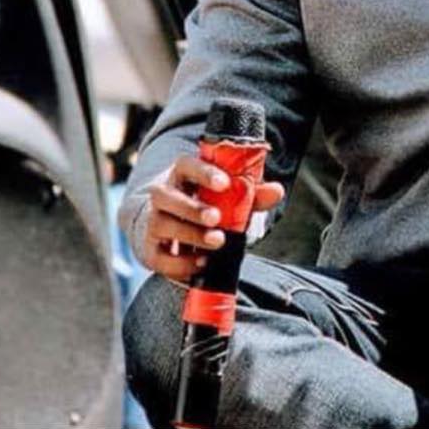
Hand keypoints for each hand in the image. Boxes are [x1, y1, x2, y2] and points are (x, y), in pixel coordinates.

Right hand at [138, 154, 283, 281]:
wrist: (169, 225)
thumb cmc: (205, 204)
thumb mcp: (228, 196)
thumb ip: (253, 194)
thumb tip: (277, 191)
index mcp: (182, 174)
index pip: (187, 166)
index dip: (204, 173)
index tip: (224, 183)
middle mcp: (162, 195)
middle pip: (166, 197)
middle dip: (192, 208)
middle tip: (216, 218)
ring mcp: (153, 223)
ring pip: (162, 225)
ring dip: (190, 235)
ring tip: (217, 241)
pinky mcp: (151, 250)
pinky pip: (160, 258)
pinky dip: (180, 263)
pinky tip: (202, 263)